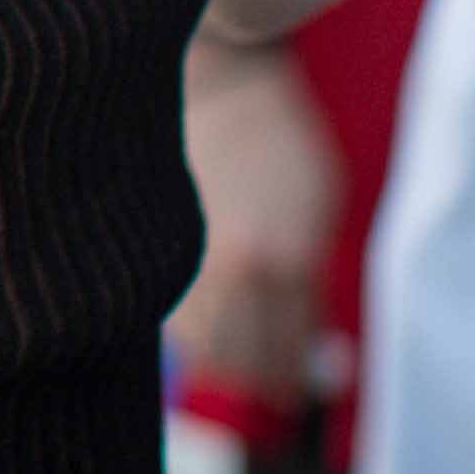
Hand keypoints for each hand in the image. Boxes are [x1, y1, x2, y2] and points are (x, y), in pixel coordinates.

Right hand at [167, 32, 344, 417]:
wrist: (219, 80)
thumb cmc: (280, 138)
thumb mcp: (320, 206)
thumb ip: (313, 277)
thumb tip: (313, 348)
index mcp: (285, 260)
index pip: (290, 349)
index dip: (295, 379)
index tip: (297, 393)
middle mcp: (234, 271)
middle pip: (246, 360)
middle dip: (262, 381)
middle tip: (273, 390)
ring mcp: (188, 259)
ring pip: (203, 350)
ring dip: (224, 365)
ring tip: (239, 367)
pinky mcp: (154, 249)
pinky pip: (174, 318)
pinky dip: (190, 336)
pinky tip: (204, 331)